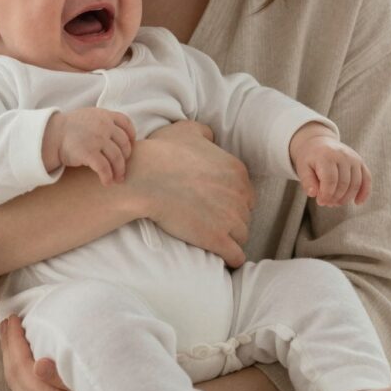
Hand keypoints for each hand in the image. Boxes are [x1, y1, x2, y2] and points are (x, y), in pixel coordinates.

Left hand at [0, 315, 113, 390]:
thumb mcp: (96, 388)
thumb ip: (64, 378)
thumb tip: (38, 364)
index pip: (21, 369)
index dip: (14, 342)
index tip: (13, 319)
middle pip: (14, 379)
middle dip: (8, 348)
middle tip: (6, 323)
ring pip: (19, 389)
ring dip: (12, 361)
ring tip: (11, 338)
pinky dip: (21, 375)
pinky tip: (26, 364)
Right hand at [44, 108, 135, 185]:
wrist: (51, 135)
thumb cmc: (69, 128)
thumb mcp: (88, 116)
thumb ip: (104, 121)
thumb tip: (119, 135)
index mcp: (104, 115)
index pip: (126, 123)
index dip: (131, 136)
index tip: (130, 147)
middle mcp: (103, 125)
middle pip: (124, 144)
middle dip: (126, 158)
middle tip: (123, 169)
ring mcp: (97, 139)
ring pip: (117, 158)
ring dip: (119, 171)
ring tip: (118, 179)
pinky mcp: (89, 153)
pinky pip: (104, 168)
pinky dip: (108, 177)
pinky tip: (107, 182)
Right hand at [128, 120, 253, 266]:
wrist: (144, 178)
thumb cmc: (161, 153)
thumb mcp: (187, 131)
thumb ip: (205, 133)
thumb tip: (211, 138)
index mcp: (237, 171)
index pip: (246, 194)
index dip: (231, 201)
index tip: (215, 205)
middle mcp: (239, 194)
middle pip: (245, 215)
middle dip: (231, 219)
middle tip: (211, 221)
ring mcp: (231, 218)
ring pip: (242, 235)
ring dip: (230, 238)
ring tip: (213, 239)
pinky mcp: (218, 239)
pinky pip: (236, 257)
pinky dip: (230, 259)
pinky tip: (220, 257)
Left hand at [290, 127, 371, 206]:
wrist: (319, 143)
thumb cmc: (310, 159)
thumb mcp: (303, 168)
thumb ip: (307, 182)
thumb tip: (313, 194)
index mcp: (327, 156)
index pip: (330, 180)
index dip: (326, 195)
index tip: (320, 202)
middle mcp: (343, 155)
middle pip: (344, 184)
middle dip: (335, 198)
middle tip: (327, 203)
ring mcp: (354, 158)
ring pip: (355, 184)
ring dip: (346, 198)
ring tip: (335, 202)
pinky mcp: (360, 162)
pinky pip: (367, 178)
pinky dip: (364, 192)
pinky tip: (357, 202)